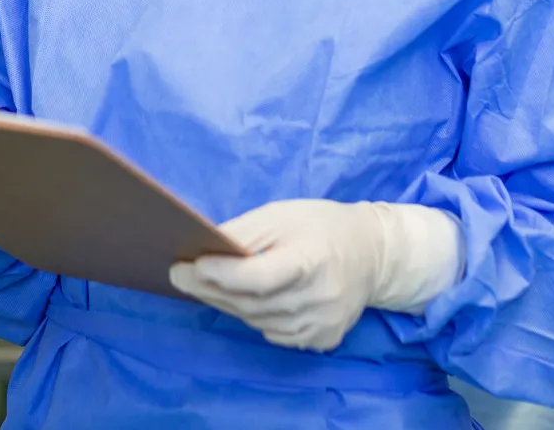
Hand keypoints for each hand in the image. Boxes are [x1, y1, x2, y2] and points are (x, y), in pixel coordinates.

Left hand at [169, 199, 463, 351]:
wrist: (372, 253)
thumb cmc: (320, 225)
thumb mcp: (282, 214)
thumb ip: (243, 232)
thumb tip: (203, 248)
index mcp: (311, 260)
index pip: (259, 277)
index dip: (222, 274)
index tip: (190, 264)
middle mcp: (319, 299)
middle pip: (253, 303)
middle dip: (211, 289)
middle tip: (180, 275)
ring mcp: (322, 325)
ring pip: (259, 322)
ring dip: (227, 305)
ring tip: (202, 285)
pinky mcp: (323, 340)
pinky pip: (275, 334)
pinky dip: (252, 317)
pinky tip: (239, 300)